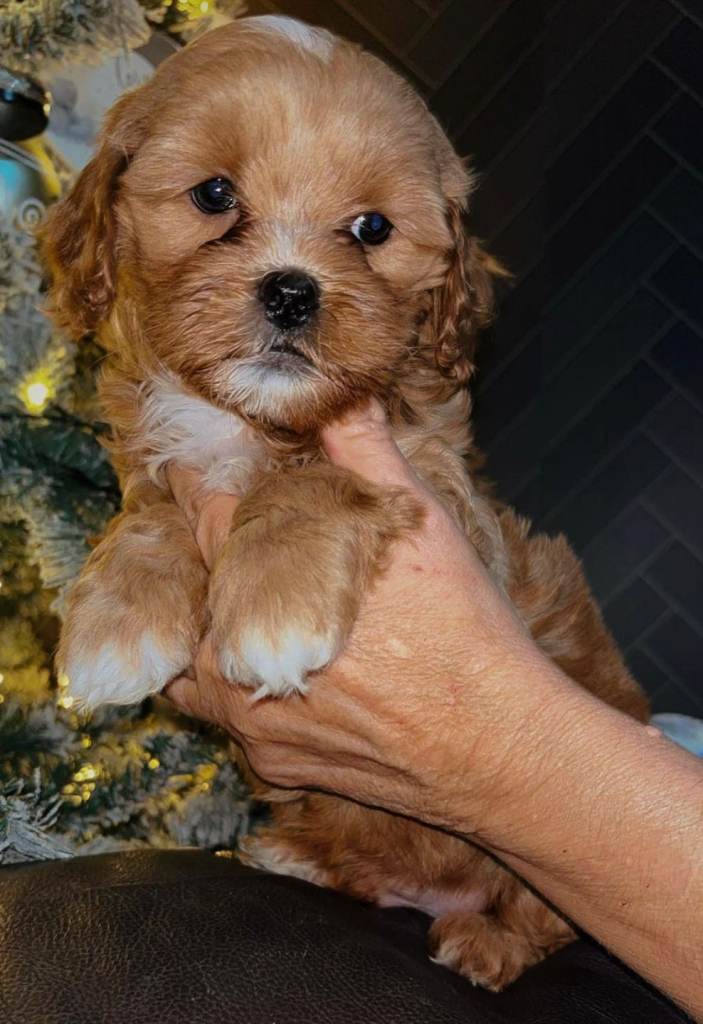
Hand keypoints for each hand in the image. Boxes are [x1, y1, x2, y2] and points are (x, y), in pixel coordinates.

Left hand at [165, 401, 562, 836]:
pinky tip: (285, 672)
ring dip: (213, 633)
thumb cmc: (462, 627)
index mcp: (268, 580)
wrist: (495, 743)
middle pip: (197, 596)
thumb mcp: (421, 525)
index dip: (196, 490)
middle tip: (233, 550)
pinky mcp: (273, 762)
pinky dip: (242, 689)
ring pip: (199, 663)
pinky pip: (230, 717)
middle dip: (212, 568)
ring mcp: (250, 717)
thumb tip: (344, 391)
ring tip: (247, 612)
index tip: (186, 474)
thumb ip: (366, 453)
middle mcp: (240, 652)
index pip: (207, 518)